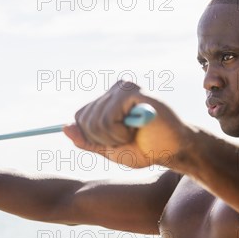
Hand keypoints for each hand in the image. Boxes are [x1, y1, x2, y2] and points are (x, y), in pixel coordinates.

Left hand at [63, 81, 191, 167]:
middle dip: (103, 139)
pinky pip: (108, 119)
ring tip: (135, 134)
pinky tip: (138, 129)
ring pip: (95, 121)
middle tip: (128, 138)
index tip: (117, 141)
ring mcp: (124, 88)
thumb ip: (87, 140)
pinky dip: (120, 134)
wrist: (175, 150)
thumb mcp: (109, 149)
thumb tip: (64, 128)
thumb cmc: (146, 149)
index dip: (93, 138)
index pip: (80, 118)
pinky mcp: (133, 92)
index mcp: (108, 99)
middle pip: (84, 119)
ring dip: (114, 138)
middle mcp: (115, 89)